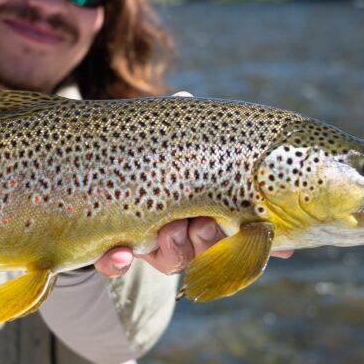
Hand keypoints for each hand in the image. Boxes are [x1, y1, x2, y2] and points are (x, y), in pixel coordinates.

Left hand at [94, 89, 291, 277]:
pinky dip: (118, 262)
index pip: (235, 225)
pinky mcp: (111, 252)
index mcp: (199, 206)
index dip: (258, 236)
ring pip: (172, 261)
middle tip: (203, 224)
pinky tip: (120, 253)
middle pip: (207, 247)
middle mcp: (177, 230)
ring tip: (166, 232)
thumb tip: (184, 97)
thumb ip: (173, 125)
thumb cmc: (134, 152)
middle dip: (208, 238)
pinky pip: (117, 266)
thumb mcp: (157, 137)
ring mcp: (146, 244)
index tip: (279, 246)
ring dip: (173, 248)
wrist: (84, 173)